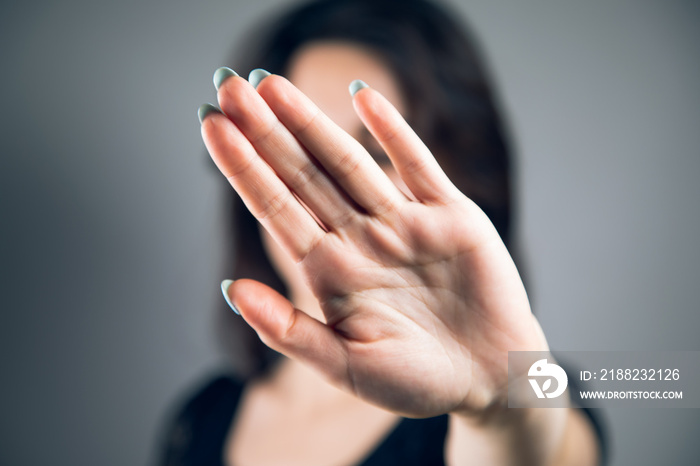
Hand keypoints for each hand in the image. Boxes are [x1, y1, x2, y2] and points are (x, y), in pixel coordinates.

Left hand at [200, 71, 547, 417]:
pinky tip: (361, 96)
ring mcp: (402, 222)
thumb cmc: (416, 382)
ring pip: (348, 161)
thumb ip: (290, 331)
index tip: (211, 126)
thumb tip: (231, 288)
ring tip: (272, 85)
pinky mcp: (448, 214)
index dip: (243, 168)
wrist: (490, 378)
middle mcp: (359, 239)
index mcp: (330, 273)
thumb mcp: (347, 367)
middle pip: (302, 175)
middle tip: (227, 86)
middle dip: (265, 132)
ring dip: (312, 121)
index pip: (276, 209)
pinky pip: (416, 164)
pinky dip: (392, 130)